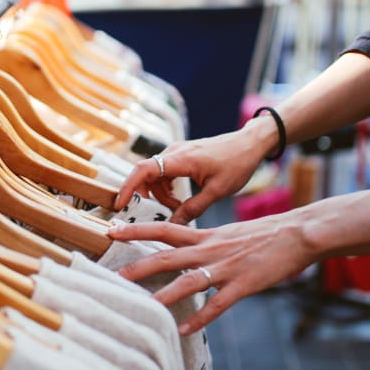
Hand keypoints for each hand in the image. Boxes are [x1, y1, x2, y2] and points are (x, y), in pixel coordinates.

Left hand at [107, 212, 315, 334]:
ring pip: (189, 281)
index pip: (163, 228)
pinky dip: (201, 318)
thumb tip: (184, 250)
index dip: (136, 229)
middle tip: (113, 275)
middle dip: (138, 265)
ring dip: (165, 295)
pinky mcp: (244, 284)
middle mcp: (210, 248)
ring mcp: (226, 267)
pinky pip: (218, 304)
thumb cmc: (263, 234)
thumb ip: (204, 241)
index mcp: (205, 234)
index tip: (112, 229)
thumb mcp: (227, 232)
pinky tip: (185, 329)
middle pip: (167, 255)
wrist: (297, 233)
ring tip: (144, 307)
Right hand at [114, 118, 277, 222]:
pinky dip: (166, 186)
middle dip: (147, 195)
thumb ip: (193, 208)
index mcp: (181, 159)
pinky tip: (180, 198)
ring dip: (159, 193)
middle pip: (146, 174)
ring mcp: (177, 151)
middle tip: (161, 212)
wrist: (249, 144)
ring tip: (178, 207)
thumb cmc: (237, 164)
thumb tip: (174, 225)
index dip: (128, 187)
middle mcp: (174, 152)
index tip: (120, 204)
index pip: (144, 169)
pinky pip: (163, 171)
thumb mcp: (217, 191)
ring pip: (154, 174)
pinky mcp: (181, 154)